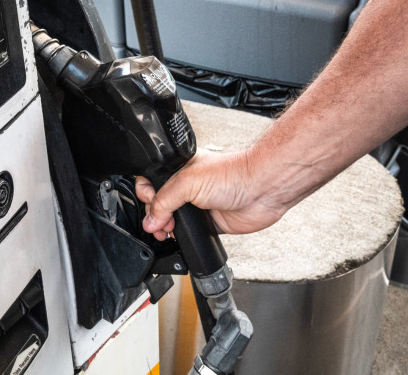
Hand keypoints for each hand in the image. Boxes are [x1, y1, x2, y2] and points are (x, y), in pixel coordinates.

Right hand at [135, 149, 287, 238]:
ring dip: (164, 228)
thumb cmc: (232, 174)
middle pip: (158, 203)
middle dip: (153, 215)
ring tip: (165, 231)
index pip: (152, 181)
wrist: (261, 191)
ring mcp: (197, 205)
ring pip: (171, 219)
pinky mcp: (208, 222)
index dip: (146, 194)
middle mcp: (187, 187)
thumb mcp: (187, 182)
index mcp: (179, 169)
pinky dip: (180, 237)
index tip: (150, 204)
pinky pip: (188, 232)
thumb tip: (150, 219)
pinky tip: (177, 236)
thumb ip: (164, 200)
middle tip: (158, 222)